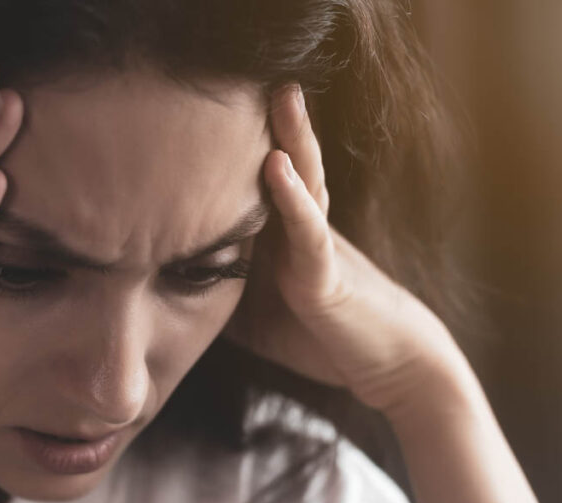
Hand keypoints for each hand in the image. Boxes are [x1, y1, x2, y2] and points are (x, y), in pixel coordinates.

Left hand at [221, 85, 464, 416]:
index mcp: (286, 238)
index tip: (213, 116)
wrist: (389, 365)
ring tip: (282, 95)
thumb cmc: (325, 337)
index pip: (257, 187)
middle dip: (273, 125)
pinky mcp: (325, 273)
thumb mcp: (257, 318)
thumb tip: (172, 288)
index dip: (240, 152)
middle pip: (287, 167)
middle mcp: (303, 232)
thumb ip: (224, 295)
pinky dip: (292, 198)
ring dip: (293, 137)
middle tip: (259, 79)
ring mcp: (316, 247)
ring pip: (304, 183)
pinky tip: (277, 164)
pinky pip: (309, 230)